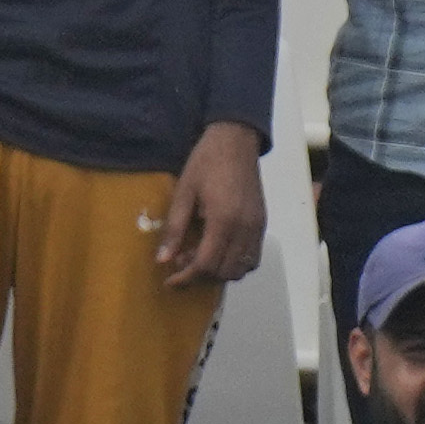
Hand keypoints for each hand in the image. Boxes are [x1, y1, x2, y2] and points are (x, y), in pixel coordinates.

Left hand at [155, 121, 267, 285]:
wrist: (235, 141)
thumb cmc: (205, 163)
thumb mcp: (183, 193)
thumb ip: (174, 229)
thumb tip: (162, 259)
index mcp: (223, 220)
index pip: (206, 264)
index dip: (186, 278)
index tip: (170, 282)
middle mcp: (245, 228)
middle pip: (224, 271)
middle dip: (200, 276)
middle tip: (180, 262)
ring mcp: (257, 227)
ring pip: (242, 268)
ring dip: (218, 272)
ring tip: (198, 256)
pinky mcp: (262, 223)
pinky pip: (254, 257)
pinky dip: (236, 263)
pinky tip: (217, 251)